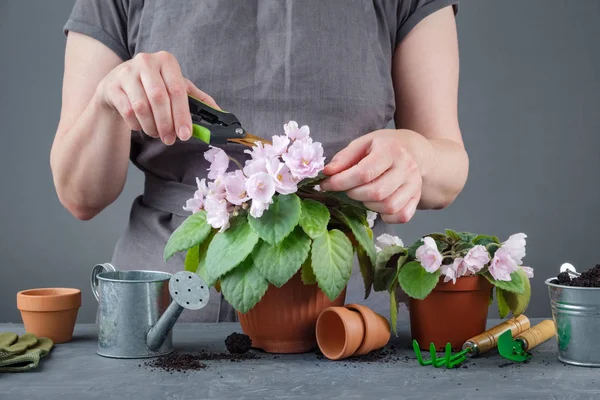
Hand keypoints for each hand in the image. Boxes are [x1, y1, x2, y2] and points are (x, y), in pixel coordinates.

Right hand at [95, 51, 218, 144]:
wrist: (119, 84)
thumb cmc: (154, 86)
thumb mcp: (176, 87)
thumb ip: (198, 99)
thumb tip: (221, 113)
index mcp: (167, 61)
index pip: (177, 90)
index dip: (182, 115)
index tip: (185, 134)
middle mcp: (146, 62)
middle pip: (159, 99)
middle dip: (167, 124)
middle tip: (171, 140)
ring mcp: (126, 72)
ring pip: (141, 107)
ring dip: (152, 126)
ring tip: (158, 134)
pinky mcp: (112, 86)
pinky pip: (127, 112)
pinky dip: (137, 125)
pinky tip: (142, 127)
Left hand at [320, 129, 424, 223]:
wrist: (413, 151)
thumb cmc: (383, 147)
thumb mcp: (362, 144)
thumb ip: (343, 158)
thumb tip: (327, 173)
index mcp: (391, 151)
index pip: (364, 173)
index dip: (341, 182)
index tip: (326, 185)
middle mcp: (407, 168)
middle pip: (376, 192)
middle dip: (354, 194)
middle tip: (347, 189)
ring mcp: (414, 185)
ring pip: (389, 206)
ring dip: (368, 205)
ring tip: (362, 195)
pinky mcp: (417, 198)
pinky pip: (401, 216)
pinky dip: (386, 216)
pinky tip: (377, 205)